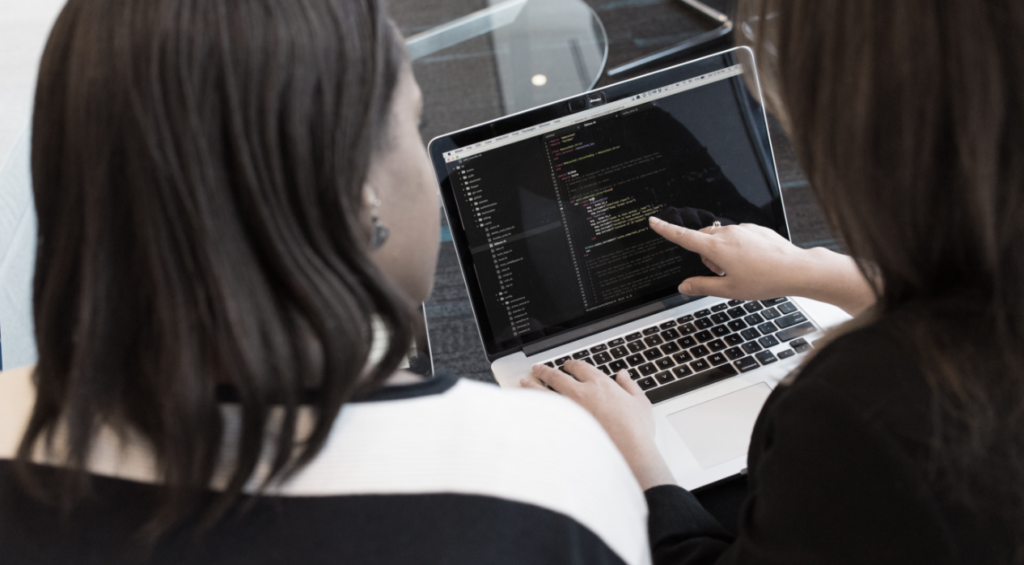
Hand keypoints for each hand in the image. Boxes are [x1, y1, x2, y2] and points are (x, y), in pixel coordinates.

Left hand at [522, 361, 675, 489]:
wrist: (628, 454)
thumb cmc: (636, 431)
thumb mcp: (640, 403)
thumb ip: (630, 386)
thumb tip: (623, 375)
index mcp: (600, 384)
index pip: (580, 367)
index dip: (572, 364)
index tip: (567, 365)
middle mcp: (581, 393)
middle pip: (557, 376)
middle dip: (545, 370)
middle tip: (538, 368)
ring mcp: (569, 410)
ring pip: (544, 392)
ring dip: (532, 385)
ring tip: (524, 382)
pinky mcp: (562, 427)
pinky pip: (543, 414)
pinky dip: (533, 408)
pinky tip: (528, 407)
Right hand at [648, 216, 874, 315]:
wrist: (796, 269)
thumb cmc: (764, 280)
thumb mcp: (729, 290)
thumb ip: (702, 286)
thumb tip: (684, 286)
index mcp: (716, 248)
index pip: (684, 237)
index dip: (666, 230)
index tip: (653, 221)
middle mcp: (727, 233)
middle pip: (703, 240)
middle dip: (706, 255)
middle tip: (723, 274)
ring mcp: (743, 229)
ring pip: (721, 238)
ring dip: (722, 252)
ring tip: (742, 270)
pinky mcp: (755, 229)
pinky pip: (738, 236)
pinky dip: (738, 248)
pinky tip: (754, 262)